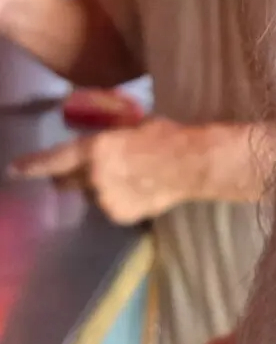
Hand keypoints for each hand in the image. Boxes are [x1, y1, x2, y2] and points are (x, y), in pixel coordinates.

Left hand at [9, 117, 205, 224]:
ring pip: (93, 195)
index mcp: (96, 149)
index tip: (14, 170)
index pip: (55, 160)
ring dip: (103, 188)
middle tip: (90, 171)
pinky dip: (120, 200)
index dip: (32, 165)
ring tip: (133, 178)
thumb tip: (104, 142)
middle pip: (68, 182)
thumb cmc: (165, 135)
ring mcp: (105, 200)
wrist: (191, 163)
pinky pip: (112, 207)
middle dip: (71, 178)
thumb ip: (111, 139)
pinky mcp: (119, 216)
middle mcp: (93, 177)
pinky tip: (142, 190)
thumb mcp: (132, 127)